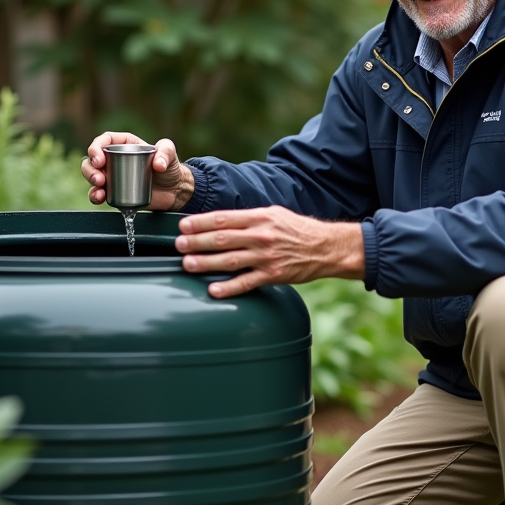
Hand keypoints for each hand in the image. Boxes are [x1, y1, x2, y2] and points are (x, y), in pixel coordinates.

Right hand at [82, 132, 194, 210]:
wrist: (174, 191)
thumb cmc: (170, 168)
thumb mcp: (171, 154)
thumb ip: (166, 152)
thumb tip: (157, 164)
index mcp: (125, 144)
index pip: (105, 140)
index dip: (96, 147)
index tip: (99, 159)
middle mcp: (115, 158)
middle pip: (93, 159)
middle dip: (90, 168)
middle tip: (100, 178)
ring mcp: (113, 176)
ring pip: (92, 175)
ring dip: (90, 180)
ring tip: (100, 187)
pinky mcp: (115, 192)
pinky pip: (99, 193)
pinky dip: (95, 195)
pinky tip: (99, 198)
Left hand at [174, 206, 364, 297]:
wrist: (326, 247)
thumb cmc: (296, 230)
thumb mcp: (273, 215)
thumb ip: (248, 219)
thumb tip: (219, 222)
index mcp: (260, 217)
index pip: (224, 218)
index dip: (201, 223)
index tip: (183, 226)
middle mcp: (262, 236)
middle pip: (223, 238)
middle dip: (197, 242)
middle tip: (178, 245)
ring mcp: (267, 257)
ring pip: (230, 260)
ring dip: (206, 263)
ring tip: (187, 264)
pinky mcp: (273, 275)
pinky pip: (247, 282)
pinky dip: (229, 287)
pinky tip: (213, 290)